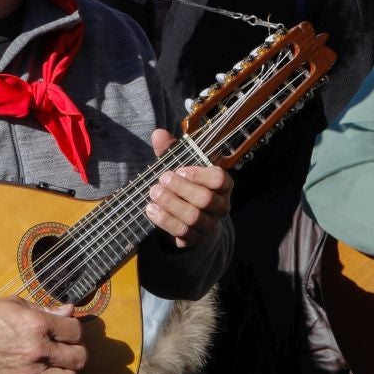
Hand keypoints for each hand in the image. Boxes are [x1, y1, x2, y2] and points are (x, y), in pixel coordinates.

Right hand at [0, 298, 86, 373]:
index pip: (77, 331)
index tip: (67, 331)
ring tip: (58, 366)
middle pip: (79, 359)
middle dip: (77, 352)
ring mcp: (30, 372)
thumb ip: (47, 309)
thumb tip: (71, 310)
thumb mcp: (19, 305)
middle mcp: (39, 350)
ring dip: (67, 372)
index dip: (75, 331)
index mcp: (39, 325)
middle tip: (67, 350)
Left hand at [145, 129, 232, 247]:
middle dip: (181, 188)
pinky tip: (150, 209)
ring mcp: (209, 225)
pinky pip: (182, 232)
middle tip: (162, 179)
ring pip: (193, 217)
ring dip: (171, 204)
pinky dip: (164, 220)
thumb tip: (158, 133)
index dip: (199, 174)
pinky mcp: (196, 240)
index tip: (179, 169)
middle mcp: (220, 206)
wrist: (190, 224)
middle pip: (205, 199)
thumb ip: (170, 152)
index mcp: (222, 187)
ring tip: (154, 193)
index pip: (221, 179)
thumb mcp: (179, 169)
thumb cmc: (185, 189)